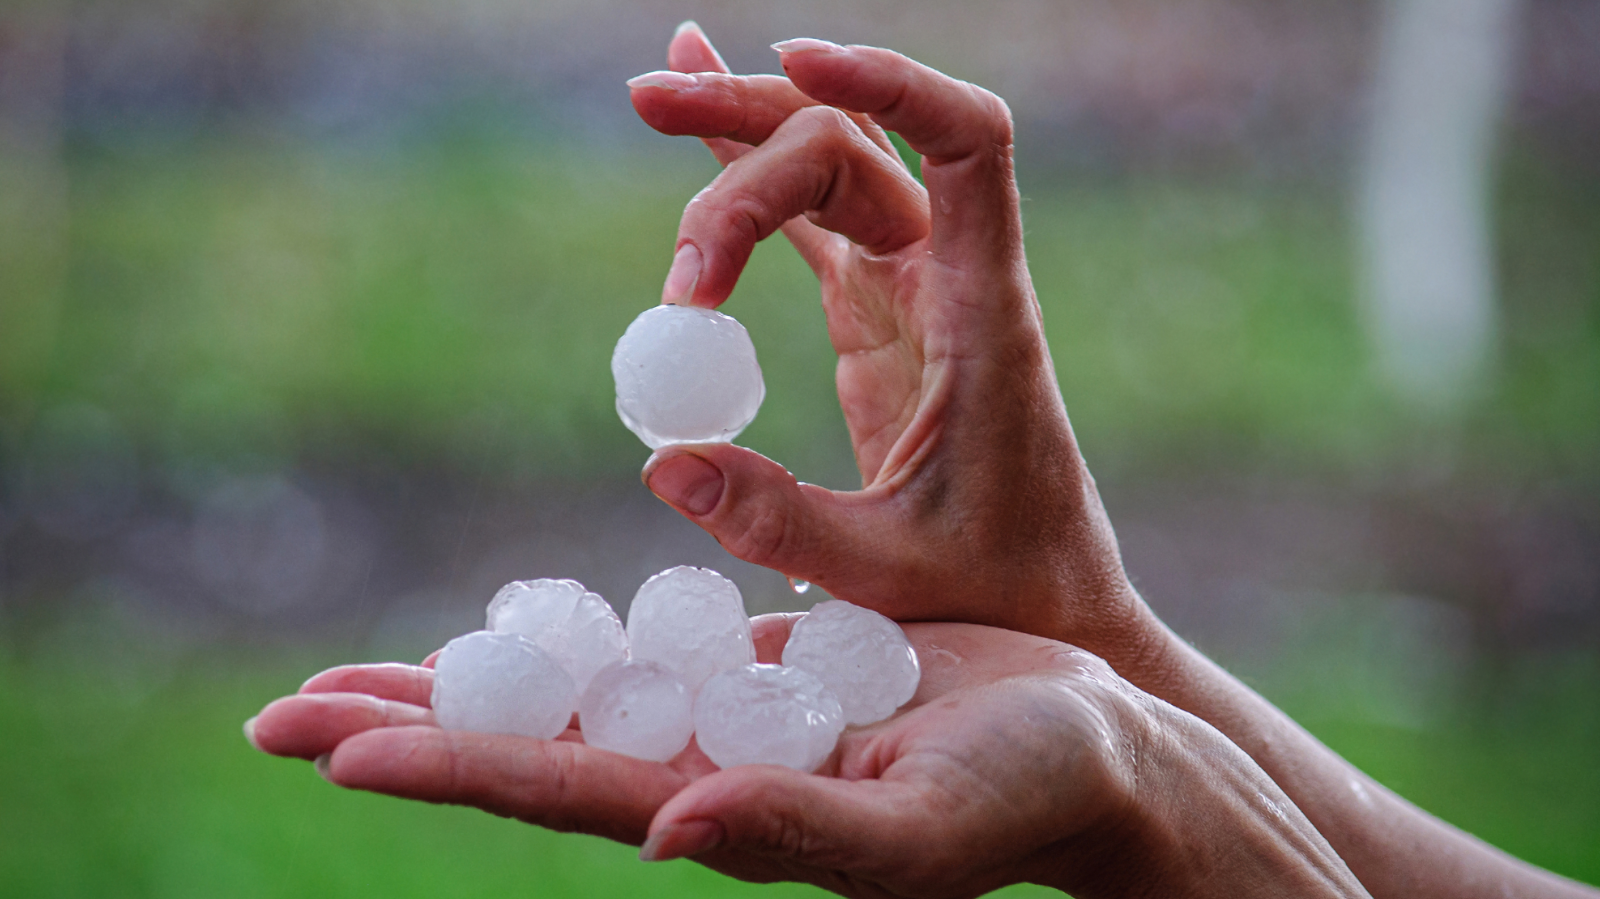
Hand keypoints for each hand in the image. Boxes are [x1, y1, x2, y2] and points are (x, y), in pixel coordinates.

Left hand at [247, 617, 1365, 898]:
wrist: (1097, 748)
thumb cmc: (1030, 795)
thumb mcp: (922, 825)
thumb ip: (799, 833)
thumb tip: (666, 829)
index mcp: (724, 810)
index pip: (552, 786)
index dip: (440, 763)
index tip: (326, 745)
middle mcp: (701, 771)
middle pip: (522, 744)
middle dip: (403, 729)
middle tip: (273, 715)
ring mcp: (725, 719)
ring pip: (564, 693)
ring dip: (460, 683)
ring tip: (350, 679)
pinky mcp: (760, 671)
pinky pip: (640, 647)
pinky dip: (563, 639)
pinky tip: (506, 633)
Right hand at [628, 27, 1153, 665]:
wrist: (1043, 595)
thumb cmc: (994, 586)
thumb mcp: (885, 572)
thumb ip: (779, 525)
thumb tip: (664, 464)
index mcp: (981, 312)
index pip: (967, 145)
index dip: (892, 81)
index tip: (797, 58)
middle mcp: (950, 276)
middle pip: (852, 150)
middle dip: (752, 127)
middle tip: (646, 120)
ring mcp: (911, 284)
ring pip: (830, 167)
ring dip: (743, 129)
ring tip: (650, 97)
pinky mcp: (876, 309)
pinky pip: (813, 217)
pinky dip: (755, 171)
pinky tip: (698, 122)